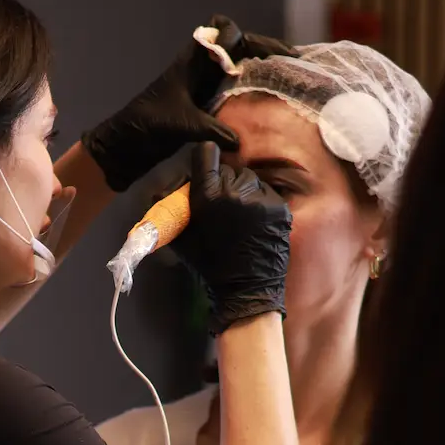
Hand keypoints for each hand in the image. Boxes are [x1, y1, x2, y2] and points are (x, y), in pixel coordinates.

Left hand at [83, 17, 291, 192]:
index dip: (246, 36)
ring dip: (261, 71)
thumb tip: (239, 141)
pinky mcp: (205, 103)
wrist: (128, 142)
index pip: (225, 29)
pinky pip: (234, 90)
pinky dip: (251, 93)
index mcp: (194, 59)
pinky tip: (269, 105)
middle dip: (265, 51)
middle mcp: (202, 66)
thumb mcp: (182, 125)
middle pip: (240, 45)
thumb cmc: (148, 124)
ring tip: (290, 81)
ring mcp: (205, 84)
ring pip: (239, 66)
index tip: (268, 54)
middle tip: (293, 64)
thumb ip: (211, 128)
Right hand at [172, 143, 291, 333]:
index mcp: (208, 196)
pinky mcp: (279, 207)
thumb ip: (175, 209)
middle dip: (223, 183)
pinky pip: (265, 193)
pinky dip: (259, 203)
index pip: (206, 154)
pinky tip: (255, 222)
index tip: (206, 170)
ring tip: (240, 217)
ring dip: (243, 191)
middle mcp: (236, 191)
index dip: (204, 161)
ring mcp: (261, 198)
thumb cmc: (210, 267)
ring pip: (249, 179)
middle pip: (228, 169)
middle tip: (222, 207)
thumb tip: (165, 191)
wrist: (246, 290)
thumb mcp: (182, 238)